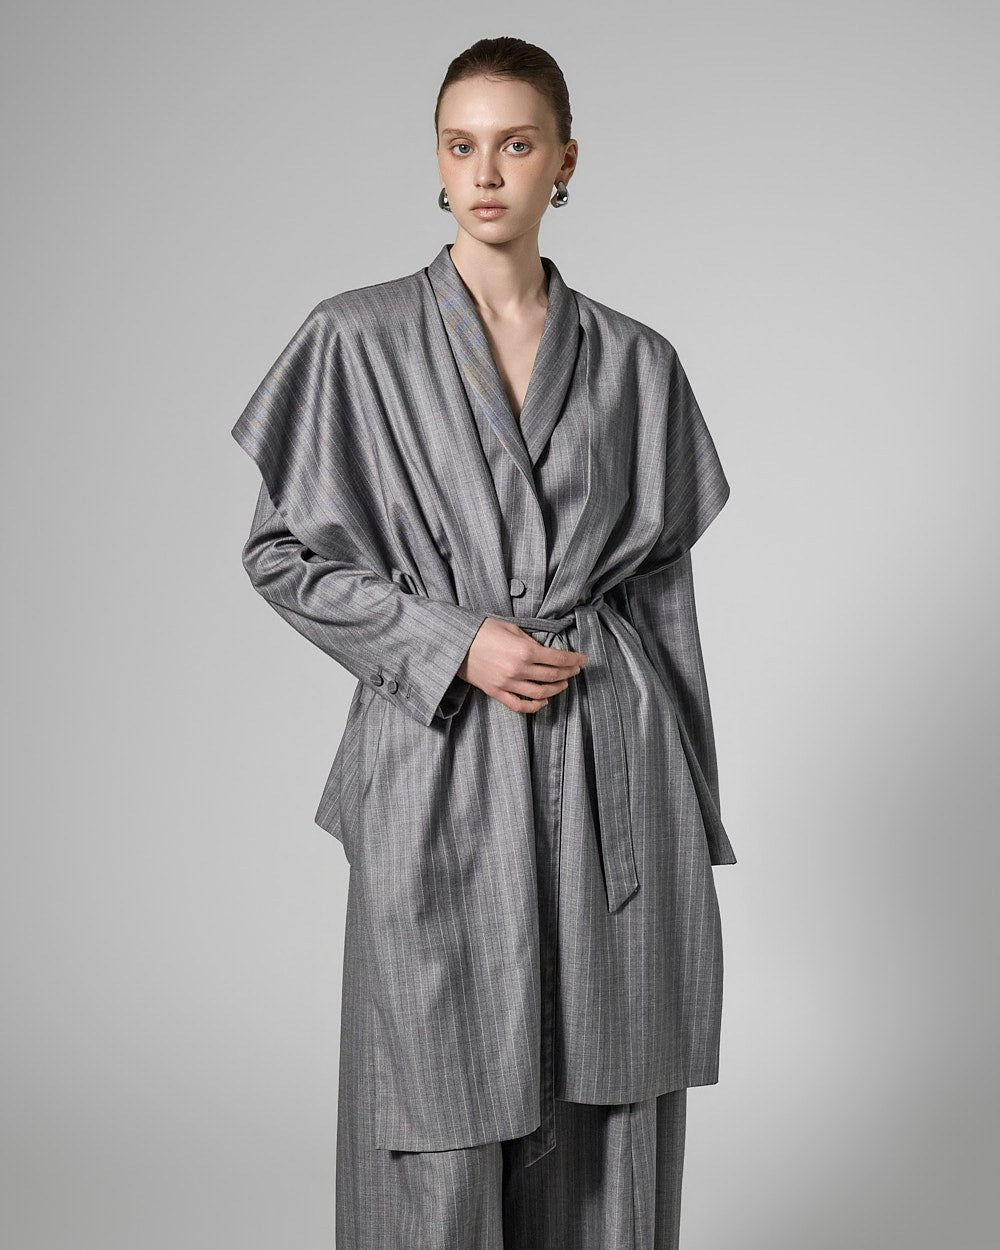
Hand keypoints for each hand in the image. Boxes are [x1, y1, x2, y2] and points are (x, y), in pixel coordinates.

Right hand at [459, 617, 587, 713]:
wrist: (455, 643)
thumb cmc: (482, 630)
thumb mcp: (511, 627)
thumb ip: (530, 640)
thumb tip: (545, 649)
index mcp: (525, 651)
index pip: (558, 659)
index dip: (574, 660)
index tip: (583, 659)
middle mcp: (519, 670)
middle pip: (553, 676)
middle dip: (568, 673)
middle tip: (576, 670)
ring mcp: (508, 684)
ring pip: (541, 693)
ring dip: (556, 689)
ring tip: (563, 684)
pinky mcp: (497, 693)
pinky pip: (520, 705)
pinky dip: (535, 706)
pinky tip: (544, 700)